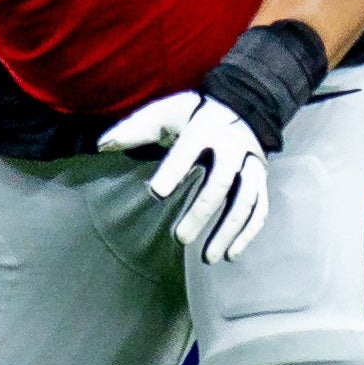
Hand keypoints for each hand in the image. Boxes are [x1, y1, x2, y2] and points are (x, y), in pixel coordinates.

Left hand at [98, 91, 270, 262]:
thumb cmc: (194, 114)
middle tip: (180, 238)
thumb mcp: (165, 113)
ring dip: (228, 231)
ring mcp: (252, 165)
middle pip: (221, 182)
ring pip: (245, 201)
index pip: (189, 151)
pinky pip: (259, 209)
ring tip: (208, 258)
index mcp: (205, 129)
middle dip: (202, 212)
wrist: (243, 106)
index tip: (156, 194)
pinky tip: (231, 254)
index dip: (174, 171)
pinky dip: (247, 233)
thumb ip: (135, 129)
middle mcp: (233, 147)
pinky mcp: (261, 180)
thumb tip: (102, 146)